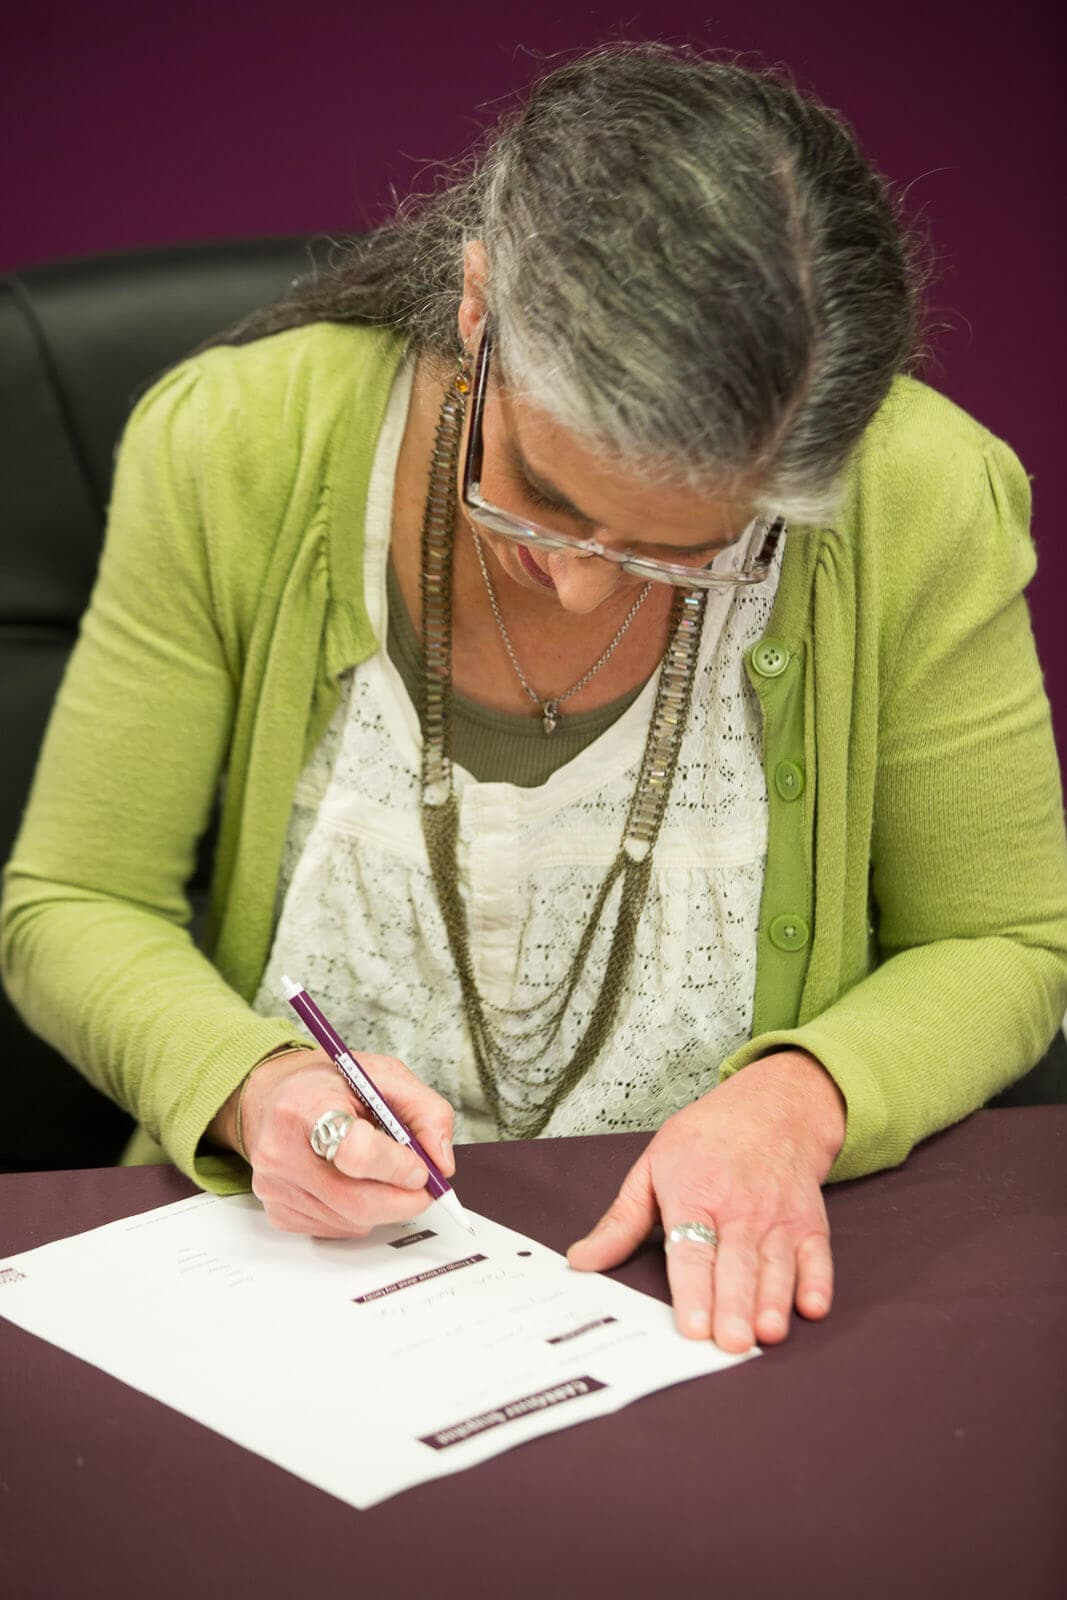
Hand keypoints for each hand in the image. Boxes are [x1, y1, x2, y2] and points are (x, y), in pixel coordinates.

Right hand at [231, 1049, 455, 1237]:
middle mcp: (280, 1150)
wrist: (273, 1097)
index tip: (421, 1168)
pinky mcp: (276, 1213)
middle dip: (404, 1200)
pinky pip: (335, 1230)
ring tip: (380, 1172)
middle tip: (424, 1186)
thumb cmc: (329, 1086)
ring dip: (383, 1206)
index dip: (397, 1167)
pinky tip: (352, 1182)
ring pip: (351, 1221)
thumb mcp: (383, 1076)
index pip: (356, 1152)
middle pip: (357, 1201)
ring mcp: (275, 1187)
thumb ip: (426, 1112)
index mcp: (305, 1106)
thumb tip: (442, 1163)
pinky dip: (358, 1214)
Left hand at [566, 1051, 845, 1351]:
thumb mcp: (652, 1168)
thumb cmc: (705, 1141)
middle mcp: (739, 1209)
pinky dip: (818, 1281)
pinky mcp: (809, 1223)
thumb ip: (620, 1222)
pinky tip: (813, 1306)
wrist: (771, 1107)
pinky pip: (817, 1255)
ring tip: (767, 1334)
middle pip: (736, 1264)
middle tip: (730, 1343)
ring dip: (773, 1301)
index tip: (693, 1326)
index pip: (691, 1250)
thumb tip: (581, 1261)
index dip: (693, 1289)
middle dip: (734, 1306)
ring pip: (776, 1265)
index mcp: (693, 1195)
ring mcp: (778, 1216)